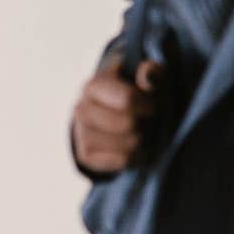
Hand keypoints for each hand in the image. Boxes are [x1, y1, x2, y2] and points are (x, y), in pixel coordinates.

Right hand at [71, 54, 160, 173]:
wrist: (114, 115)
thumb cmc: (136, 93)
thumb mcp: (147, 78)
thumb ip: (151, 73)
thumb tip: (146, 72)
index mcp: (94, 85)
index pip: (128, 99)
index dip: (148, 104)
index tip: (151, 106)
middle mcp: (81, 109)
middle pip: (128, 124)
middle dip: (145, 123)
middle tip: (146, 121)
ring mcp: (81, 134)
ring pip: (127, 145)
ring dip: (143, 140)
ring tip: (141, 133)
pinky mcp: (85, 156)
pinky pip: (122, 161)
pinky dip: (137, 156)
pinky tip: (136, 147)